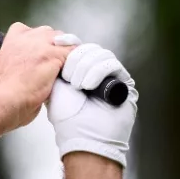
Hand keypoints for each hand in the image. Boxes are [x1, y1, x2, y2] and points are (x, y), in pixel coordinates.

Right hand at [0, 23, 75, 128]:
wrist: (6, 99)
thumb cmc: (4, 92)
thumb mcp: (6, 67)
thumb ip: (20, 59)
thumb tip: (33, 64)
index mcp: (12, 39)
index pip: (31, 30)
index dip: (39, 42)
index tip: (40, 54)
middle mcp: (27, 37)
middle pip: (51, 34)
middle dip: (55, 48)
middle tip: (53, 66)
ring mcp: (42, 45)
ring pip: (66, 42)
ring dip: (66, 55)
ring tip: (61, 72)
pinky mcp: (55, 55)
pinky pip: (75, 53)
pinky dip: (75, 64)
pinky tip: (69, 76)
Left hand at [46, 38, 137, 166]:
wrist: (83, 137)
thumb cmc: (67, 118)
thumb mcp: (55, 87)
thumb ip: (57, 67)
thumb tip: (55, 44)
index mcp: (79, 71)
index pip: (77, 47)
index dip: (68, 42)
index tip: (56, 41)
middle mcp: (96, 71)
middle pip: (89, 48)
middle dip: (75, 58)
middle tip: (68, 76)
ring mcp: (111, 76)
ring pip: (100, 53)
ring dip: (85, 67)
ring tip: (77, 85)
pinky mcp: (124, 82)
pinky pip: (112, 64)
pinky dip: (97, 71)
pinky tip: (87, 86)